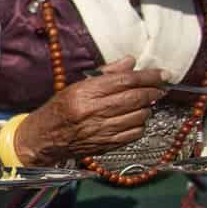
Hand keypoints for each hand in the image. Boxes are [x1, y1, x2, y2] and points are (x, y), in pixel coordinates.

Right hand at [15, 58, 166, 163]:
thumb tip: (130, 62)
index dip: (148, 76)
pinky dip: (140, 125)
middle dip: (153, 91)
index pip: (125, 80)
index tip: (162, 74)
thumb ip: (106, 73)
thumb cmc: (61, 108)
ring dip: (147, 108)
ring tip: (144, 104)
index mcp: (85, 92)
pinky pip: (134, 134)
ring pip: (138, 116)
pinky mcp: (105, 145)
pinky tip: (135, 120)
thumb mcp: (77, 85)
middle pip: (135, 98)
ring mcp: (100, 130)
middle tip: (160, 88)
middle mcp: (93, 111)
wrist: (44, 137)